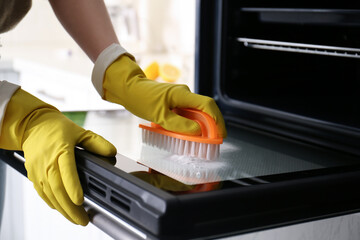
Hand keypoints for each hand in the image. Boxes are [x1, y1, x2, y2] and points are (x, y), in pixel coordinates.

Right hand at [0, 89, 116, 224]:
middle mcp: (47, 161)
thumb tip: (111, 152)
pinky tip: (62, 210)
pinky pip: (42, 193)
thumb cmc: (56, 128)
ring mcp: (38, 170)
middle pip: (58, 188)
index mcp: (60, 150)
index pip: (66, 171)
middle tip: (83, 219)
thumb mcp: (80, 131)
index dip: (73, 187)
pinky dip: (52, 203)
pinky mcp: (33, 175)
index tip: (80, 200)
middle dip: (70, 207)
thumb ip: (96, 142)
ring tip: (76, 219)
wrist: (32, 125)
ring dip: (62, 209)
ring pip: (50, 194)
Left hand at [102, 55, 226, 137]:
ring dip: (202, 126)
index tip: (220, 134)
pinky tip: (190, 133)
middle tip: (214, 141)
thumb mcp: (159, 116)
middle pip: (206, 109)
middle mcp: (185, 94)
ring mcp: (181, 98)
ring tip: (203, 140)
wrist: (129, 89)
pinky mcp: (176, 102)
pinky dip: (192, 124)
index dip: (217, 119)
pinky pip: (188, 113)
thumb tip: (198, 132)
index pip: (208, 105)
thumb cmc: (141, 98)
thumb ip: (179, 125)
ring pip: (197, 113)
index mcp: (183, 94)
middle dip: (212, 125)